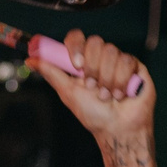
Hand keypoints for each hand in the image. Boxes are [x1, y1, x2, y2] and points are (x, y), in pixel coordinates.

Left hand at [33, 31, 152, 140]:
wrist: (117, 129)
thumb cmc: (94, 115)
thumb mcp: (68, 92)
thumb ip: (51, 73)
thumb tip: (30, 60)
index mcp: (83, 61)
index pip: (77, 38)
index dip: (76, 46)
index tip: (76, 64)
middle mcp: (101, 58)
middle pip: (95, 41)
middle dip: (93, 67)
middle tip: (93, 87)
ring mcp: (118, 61)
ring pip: (112, 51)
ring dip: (107, 79)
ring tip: (108, 96)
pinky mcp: (135, 66)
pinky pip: (127, 60)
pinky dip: (121, 80)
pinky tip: (121, 94)